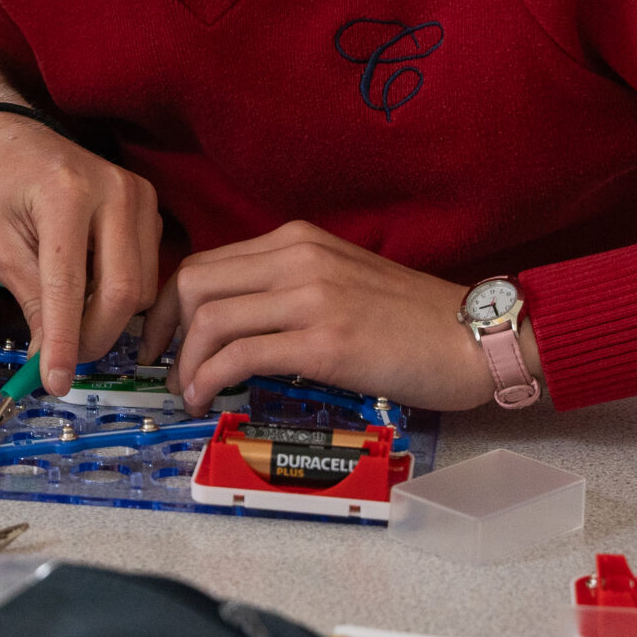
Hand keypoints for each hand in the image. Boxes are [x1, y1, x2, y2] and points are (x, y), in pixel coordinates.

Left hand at [0, 113, 159, 395]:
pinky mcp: (150, 206)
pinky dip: (120, 297)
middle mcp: (115, 190)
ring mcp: (140, 195)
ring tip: (68, 320)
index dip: (64, 340)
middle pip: (123, 292)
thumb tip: (48, 360)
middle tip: (60, 360)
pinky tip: (88, 293)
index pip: (71, 285)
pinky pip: (148, 271)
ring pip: (142, 289)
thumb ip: (30, 299)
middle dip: (93, 337)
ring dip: (106, 320)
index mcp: (66, 194)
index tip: (55, 382)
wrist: (10, 139)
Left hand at [139, 220, 504, 413]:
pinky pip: (241, 354)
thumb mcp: (339, 280)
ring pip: (210, 319)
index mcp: (296, 239)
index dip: (169, 306)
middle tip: (164, 369)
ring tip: (188, 392)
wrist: (474, 337)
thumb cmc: (411, 319)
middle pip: (194, 285)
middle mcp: (297, 256)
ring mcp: (311, 296)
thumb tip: (230, 319)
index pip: (206, 263)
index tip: (162, 340)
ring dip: (185, 363)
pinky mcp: (325, 341)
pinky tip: (209, 398)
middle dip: (164, 332)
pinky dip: (210, 378)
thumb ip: (287, 286)